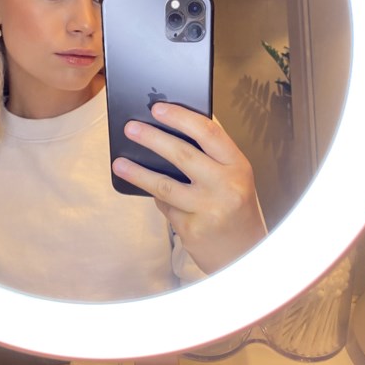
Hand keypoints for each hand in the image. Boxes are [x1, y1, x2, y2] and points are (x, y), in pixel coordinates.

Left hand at [112, 102, 266, 274]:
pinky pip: (166, 207)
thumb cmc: (235, 208)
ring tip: (119, 163)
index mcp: (239, 166)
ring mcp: (209, 209)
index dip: (181, 117)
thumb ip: (211, 157)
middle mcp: (227, 186)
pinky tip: (150, 191)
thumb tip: (168, 130)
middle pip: (183, 154)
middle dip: (152, 138)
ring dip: (138, 172)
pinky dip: (157, 198)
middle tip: (130, 128)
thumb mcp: (234, 177)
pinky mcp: (192, 229)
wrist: (245, 255)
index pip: (209, 133)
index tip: (158, 108)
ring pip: (165, 185)